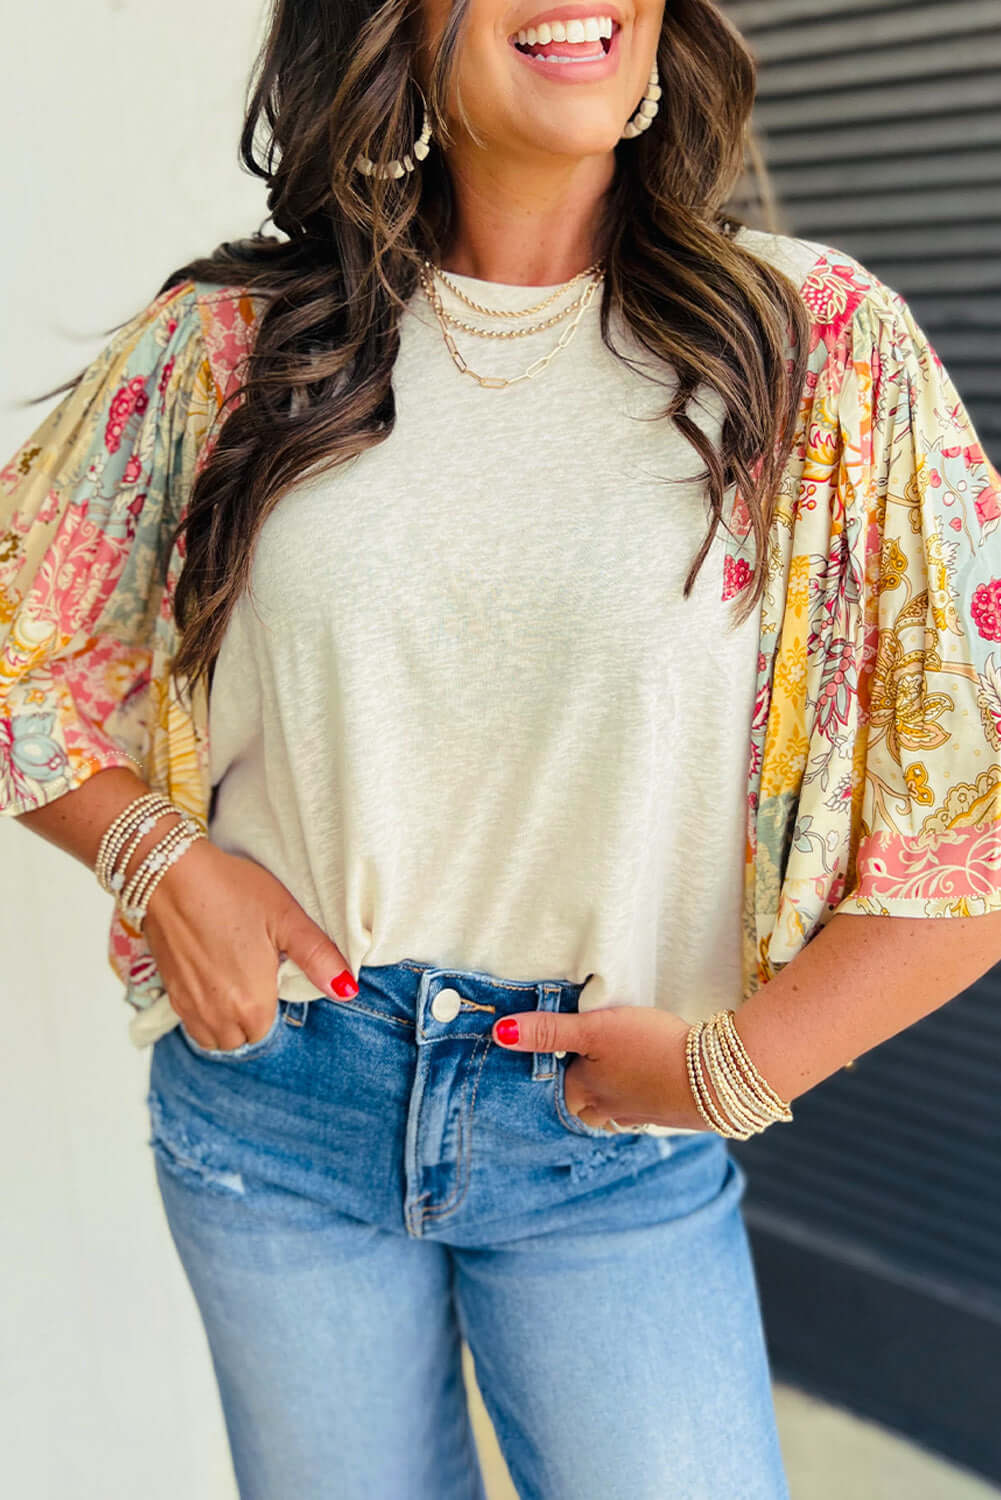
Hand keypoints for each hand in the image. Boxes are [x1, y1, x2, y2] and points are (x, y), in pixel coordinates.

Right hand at [141, 838, 357, 1049]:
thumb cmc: (232, 891)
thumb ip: (319, 958)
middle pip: (240, 1037)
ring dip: (224, 1021)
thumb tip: (348, 990)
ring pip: (212, 1036)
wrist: (172, 873)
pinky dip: (201, 1012)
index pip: (266, 1029)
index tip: (270, 974)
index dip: (272, 1004)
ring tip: (232, 981)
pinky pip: (190, 1022)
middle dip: (249, 1017)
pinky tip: (208, 978)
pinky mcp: (169, 989)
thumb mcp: (286, 918)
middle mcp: (217, 1013)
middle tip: (253, 976)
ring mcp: (189, 1004)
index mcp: (250, 1003)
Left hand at [491, 1003, 713, 1132]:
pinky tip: (643, 1089)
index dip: (550, 1074)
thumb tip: (500, 1033)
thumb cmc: (650, 1049)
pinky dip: (635, 1101)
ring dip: (604, 1101)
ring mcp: (639, 1115)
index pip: (555, 1088)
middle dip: (575, 1094)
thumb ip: (550, 1030)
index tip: (548, 1060)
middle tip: (573, 1073)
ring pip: (609, 1113)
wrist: (714, 1079)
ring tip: (603, 1083)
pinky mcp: (667, 1113)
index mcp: (584, 1091)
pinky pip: (640, 1111)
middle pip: (580, 1107)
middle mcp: (606, 1110)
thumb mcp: (595, 1029)